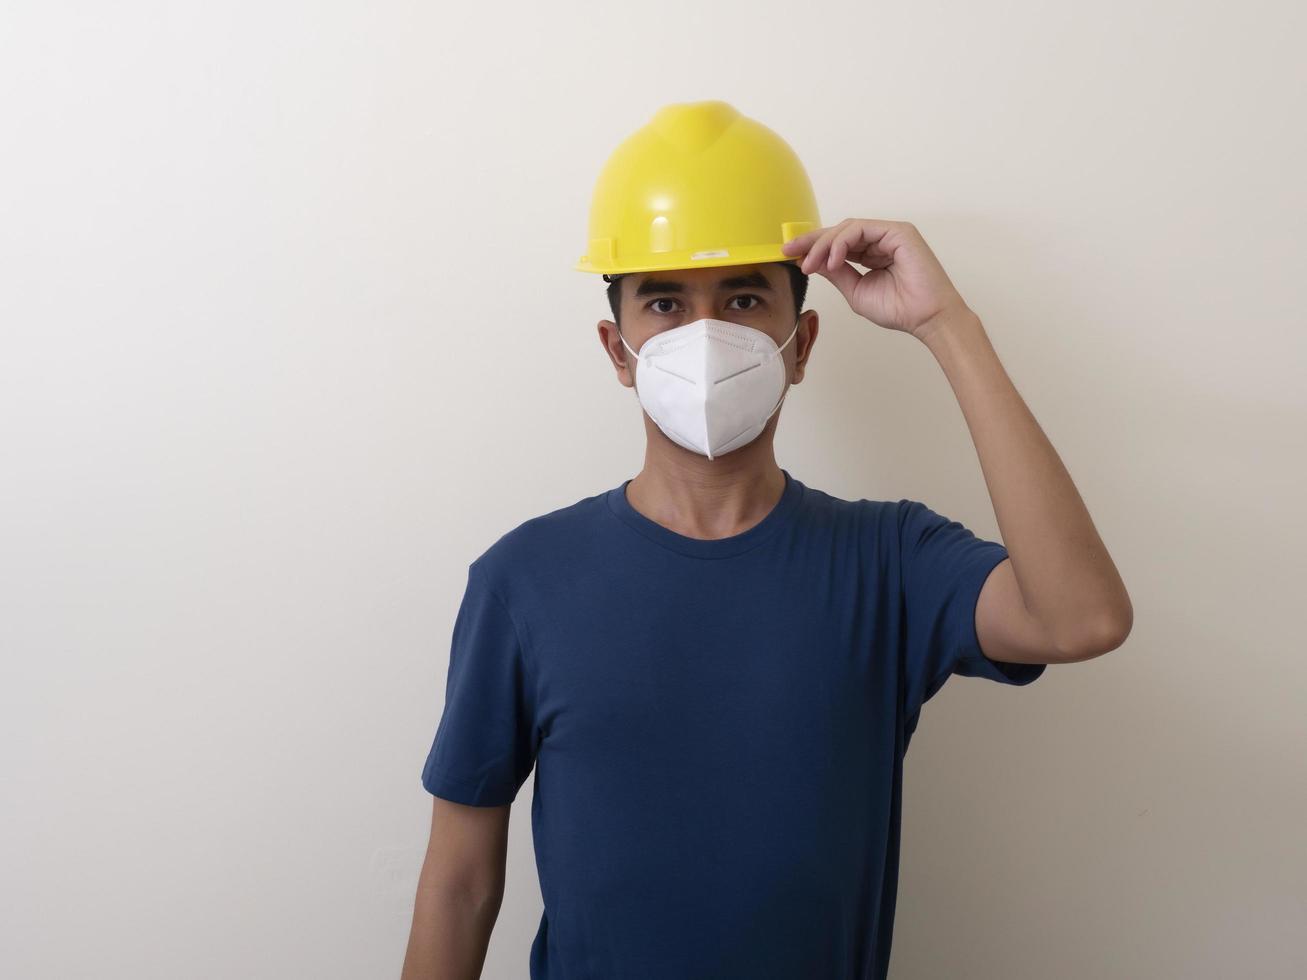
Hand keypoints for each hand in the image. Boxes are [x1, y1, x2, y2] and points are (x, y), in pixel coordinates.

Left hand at [781, 218, 971, 340]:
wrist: (926, 318)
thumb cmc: (899, 309)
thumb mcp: (856, 291)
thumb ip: (837, 274)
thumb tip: (814, 262)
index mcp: (871, 254)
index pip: (837, 244)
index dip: (813, 248)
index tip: (790, 256)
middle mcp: (880, 240)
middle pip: (838, 232)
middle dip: (811, 241)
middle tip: (790, 252)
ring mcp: (889, 234)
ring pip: (846, 229)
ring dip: (824, 245)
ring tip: (811, 264)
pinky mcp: (898, 231)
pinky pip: (861, 229)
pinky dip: (842, 242)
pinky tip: (832, 260)